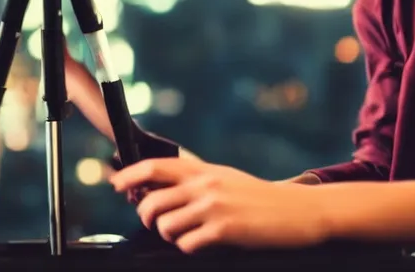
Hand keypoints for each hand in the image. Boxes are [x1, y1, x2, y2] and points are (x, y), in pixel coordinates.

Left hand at [110, 158, 331, 253]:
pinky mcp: (224, 231)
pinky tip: (204, 244)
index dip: (129, 175)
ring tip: (187, 235)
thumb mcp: (225, 178)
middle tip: (156, 224)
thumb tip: (160, 187)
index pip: (154, 166)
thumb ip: (196, 180)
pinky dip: (190, 247)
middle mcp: (204, 185)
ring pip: (165, 226)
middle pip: (152, 201)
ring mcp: (214, 207)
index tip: (115, 185)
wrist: (299, 211)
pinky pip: (187, 244)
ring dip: (170, 236)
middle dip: (146, 217)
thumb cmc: (260, 198)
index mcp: (203, 170)